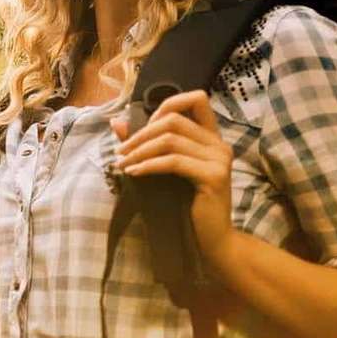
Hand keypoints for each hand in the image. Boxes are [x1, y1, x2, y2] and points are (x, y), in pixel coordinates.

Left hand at [112, 90, 234, 261]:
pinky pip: (173, 162)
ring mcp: (219, 159)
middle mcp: (219, 144)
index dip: (166, 105)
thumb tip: (116, 122)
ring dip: (139, 150)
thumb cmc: (186, 204)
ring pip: (171, 140)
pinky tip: (133, 173)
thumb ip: (145, 144)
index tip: (142, 128)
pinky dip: (148, 165)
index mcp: (211, 137)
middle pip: (174, 119)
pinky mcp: (213, 177)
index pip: (196, 98)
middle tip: (121, 151)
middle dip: (140, 134)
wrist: (212, 239)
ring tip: (122, 164)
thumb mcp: (164, 170)